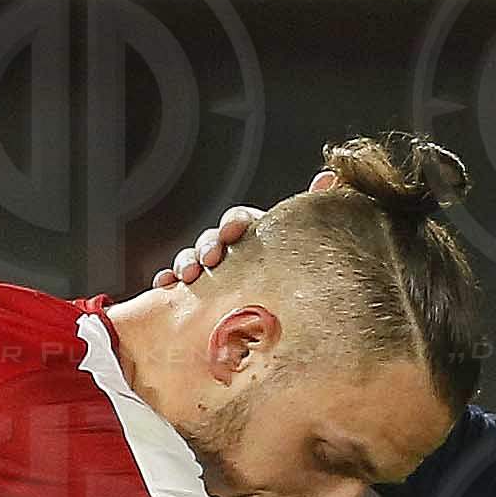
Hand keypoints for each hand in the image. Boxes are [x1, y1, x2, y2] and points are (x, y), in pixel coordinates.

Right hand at [150, 168, 334, 287]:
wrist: (283, 319)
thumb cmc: (292, 275)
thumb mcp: (302, 243)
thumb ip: (314, 210)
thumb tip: (330, 177)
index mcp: (254, 237)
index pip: (238, 220)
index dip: (234, 223)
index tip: (234, 232)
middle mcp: (230, 251)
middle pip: (211, 238)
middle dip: (207, 245)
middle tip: (211, 258)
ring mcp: (211, 272)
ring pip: (191, 259)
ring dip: (187, 262)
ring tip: (188, 275)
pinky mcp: (194, 296)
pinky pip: (175, 286)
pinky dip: (167, 282)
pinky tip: (165, 285)